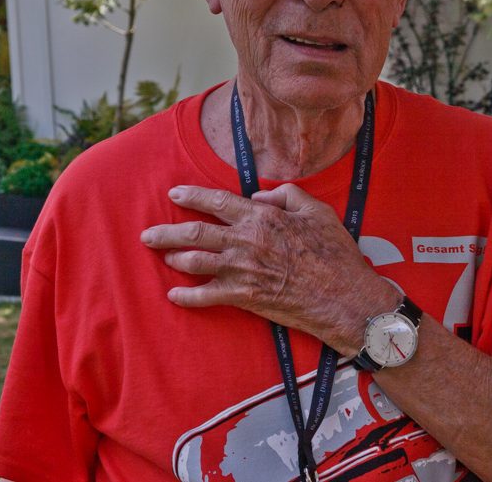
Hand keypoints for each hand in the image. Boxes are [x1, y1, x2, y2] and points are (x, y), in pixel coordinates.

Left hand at [140, 184, 397, 354]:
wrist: (343, 296)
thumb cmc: (333, 252)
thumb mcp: (317, 210)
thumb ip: (286, 195)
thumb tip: (258, 197)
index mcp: (261, 218)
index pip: (217, 202)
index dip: (192, 196)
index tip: (174, 194)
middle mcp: (246, 242)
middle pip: (195, 233)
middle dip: (167, 232)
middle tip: (148, 234)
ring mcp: (243, 271)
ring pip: (196, 262)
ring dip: (175, 259)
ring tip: (163, 257)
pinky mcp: (245, 297)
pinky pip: (208, 297)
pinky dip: (188, 296)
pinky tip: (174, 295)